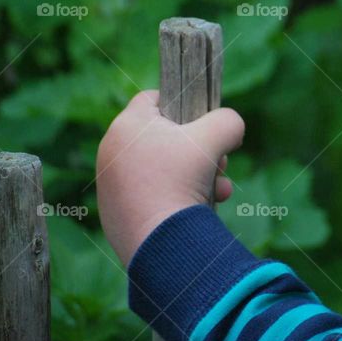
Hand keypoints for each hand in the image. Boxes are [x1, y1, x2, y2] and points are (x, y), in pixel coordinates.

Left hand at [96, 89, 244, 266]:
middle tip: (218, 161)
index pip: (154, 98)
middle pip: (163, 137)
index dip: (183, 103)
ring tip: (217, 190)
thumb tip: (230, 126)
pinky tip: (200, 208)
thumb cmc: (183, 179)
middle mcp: (111, 153)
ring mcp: (110, 186)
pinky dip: (177, 198)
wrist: (160, 241)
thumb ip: (228, 120)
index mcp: (126, 127)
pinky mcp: (115, 214)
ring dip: (195, 175)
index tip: (202, 121)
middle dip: (197, 149)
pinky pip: (152, 195)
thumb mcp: (219, 135)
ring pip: (162, 169)